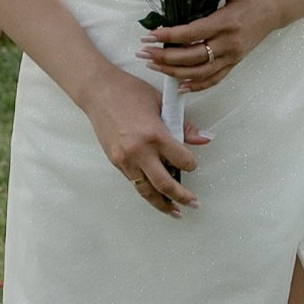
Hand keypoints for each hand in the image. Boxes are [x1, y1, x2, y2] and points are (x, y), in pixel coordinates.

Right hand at [86, 71, 207, 216]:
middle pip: (165, 184)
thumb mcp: (161, 103)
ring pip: (146, 190)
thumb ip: (183, 125)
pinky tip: (155, 194)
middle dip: (182, 196)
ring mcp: (125, 159)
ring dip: (162, 204)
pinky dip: (146, 190)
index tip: (193, 164)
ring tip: (175, 212)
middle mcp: (139, 151)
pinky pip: (134, 181)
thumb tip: (205, 139)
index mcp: (155, 134)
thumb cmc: (130, 92)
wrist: (98, 91)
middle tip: (194, 203)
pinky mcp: (115, 161)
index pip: (181, 160)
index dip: (191, 164)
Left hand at [139, 0, 287, 93]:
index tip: (151, 34)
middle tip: (143, 51)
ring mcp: (233, 56)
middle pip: (192, 57)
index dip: (171, 36)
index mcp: (229, 22)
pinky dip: (197, 85)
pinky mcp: (235, 62)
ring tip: (152, 65)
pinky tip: (180, 86)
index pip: (194, 33)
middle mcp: (230, 43)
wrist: (280, 7)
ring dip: (174, 72)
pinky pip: (215, 79)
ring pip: (200, 72)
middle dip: (165, 56)